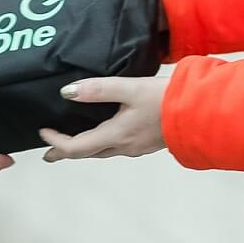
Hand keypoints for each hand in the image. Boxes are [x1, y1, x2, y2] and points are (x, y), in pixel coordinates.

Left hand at [38, 75, 167, 161]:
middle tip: (50, 151)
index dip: (56, 143)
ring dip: (84, 149)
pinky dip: (101, 144)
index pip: (76, 147)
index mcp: (116, 136)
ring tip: (72, 143)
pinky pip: (117, 148)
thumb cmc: (166, 99)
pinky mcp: (147, 143)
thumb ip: (97, 90)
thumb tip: (67, 92)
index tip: (43, 133)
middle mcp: (124, 147)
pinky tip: (105, 134)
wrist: (199, 111)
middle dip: (66, 152)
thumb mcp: (129, 88)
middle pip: (87, 154)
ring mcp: (137, 147)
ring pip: (102, 152)